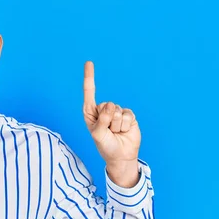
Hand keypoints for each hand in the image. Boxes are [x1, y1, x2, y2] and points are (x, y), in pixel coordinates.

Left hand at [83, 61, 140, 185]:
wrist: (121, 155)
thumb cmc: (105, 145)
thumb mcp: (98, 134)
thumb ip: (102, 120)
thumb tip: (110, 106)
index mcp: (90, 112)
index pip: (89, 92)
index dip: (90, 77)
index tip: (89, 62)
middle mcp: (103, 110)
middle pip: (107, 105)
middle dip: (108, 120)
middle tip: (109, 131)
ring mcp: (116, 112)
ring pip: (118, 111)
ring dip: (117, 125)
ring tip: (116, 133)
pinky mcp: (128, 115)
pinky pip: (128, 115)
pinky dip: (126, 125)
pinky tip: (124, 131)